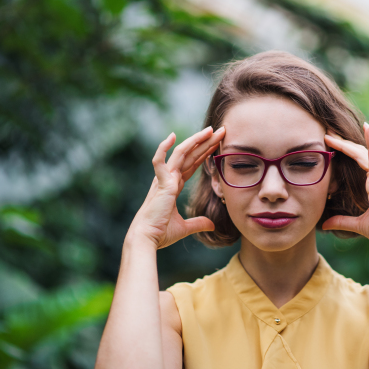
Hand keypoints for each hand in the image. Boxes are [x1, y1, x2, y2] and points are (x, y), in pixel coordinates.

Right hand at [126, 126, 225, 249]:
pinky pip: (160, 161)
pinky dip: (163, 148)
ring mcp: (164, 179)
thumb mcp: (185, 227)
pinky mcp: (161, 183)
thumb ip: (198, 223)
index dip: (205, 153)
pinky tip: (172, 136)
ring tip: (210, 130)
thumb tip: (212, 225)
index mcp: (173, 186)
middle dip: (206, 142)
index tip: (217, 143)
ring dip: (196, 140)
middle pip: (190, 155)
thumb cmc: (161, 233)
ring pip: (181, 153)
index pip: (192, 164)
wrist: (148, 239)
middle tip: (220, 130)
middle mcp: (169, 178)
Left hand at [322, 122, 368, 246]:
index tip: (333, 140)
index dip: (350, 148)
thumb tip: (325, 225)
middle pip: (362, 151)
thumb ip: (341, 221)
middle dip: (345, 141)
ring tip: (332, 132)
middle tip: (328, 131)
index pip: (364, 159)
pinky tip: (366, 129)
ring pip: (364, 152)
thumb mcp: (358, 224)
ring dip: (347, 141)